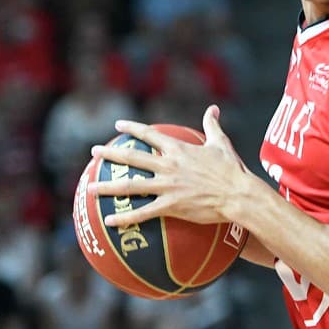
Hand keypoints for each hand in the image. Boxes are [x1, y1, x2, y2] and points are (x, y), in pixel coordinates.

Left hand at [90, 106, 254, 227]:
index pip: (149, 135)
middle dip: (110, 154)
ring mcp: (167, 186)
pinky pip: (143, 212)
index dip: (132, 129)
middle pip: (132, 158)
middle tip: (94, 152)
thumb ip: (213, 125)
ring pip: (131, 186)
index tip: (117, 126)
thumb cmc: (232, 170)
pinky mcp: (171, 206)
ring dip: (108, 186)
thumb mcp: (221, 143)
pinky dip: (125, 217)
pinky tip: (109, 220)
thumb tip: (213, 108)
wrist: (238, 195)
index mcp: (178, 149)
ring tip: (90, 188)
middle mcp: (168, 166)